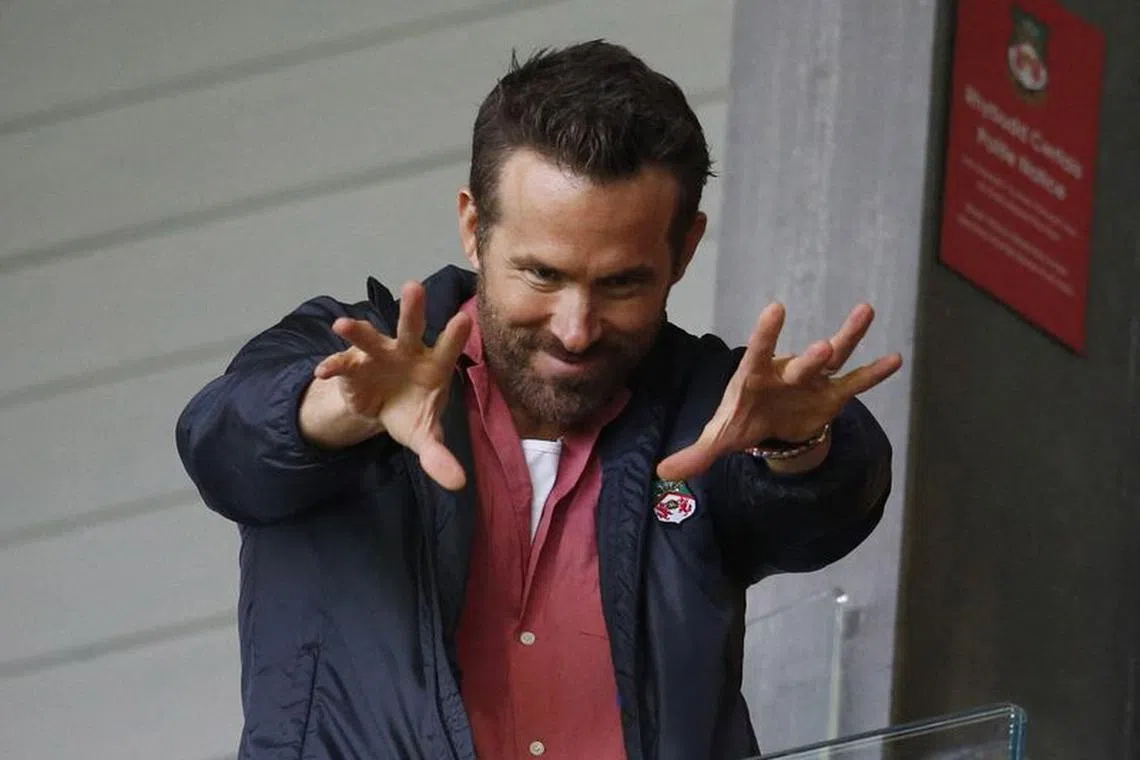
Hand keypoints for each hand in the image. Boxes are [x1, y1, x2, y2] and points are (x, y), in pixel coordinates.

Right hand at [305, 281, 471, 490]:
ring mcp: (378, 355)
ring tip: (342, 324)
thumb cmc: (413, 412)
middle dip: (411, 310)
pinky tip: (321, 373)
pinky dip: (332, 366)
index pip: (447, 349)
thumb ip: (439, 457)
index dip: (453, 335)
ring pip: (370, 338)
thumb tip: (458, 484)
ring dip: (358, 331)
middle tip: (413, 287)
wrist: (382, 409)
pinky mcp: (354, 366)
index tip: (463, 317)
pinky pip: (342, 364)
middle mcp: (407, 352)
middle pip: (410, 328)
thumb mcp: (425, 437)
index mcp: (433, 366)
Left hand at [656, 302, 900, 479]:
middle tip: (822, 349)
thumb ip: (696, 454)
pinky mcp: (833, 395)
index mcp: (756, 377)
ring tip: (865, 311)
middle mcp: (786, 372)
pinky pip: (856, 382)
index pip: (759, 353)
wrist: (769, 425)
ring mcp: (813, 380)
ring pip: (834, 358)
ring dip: (848, 338)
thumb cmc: (742, 420)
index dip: (766, 334)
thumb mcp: (720, 438)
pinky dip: (874, 373)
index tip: (775, 309)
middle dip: (811, 358)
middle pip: (801, 364)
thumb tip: (663, 472)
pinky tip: (895, 360)